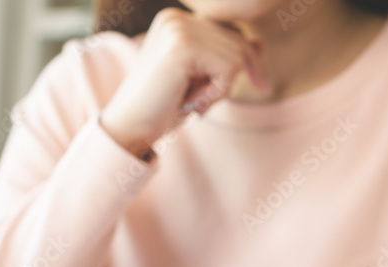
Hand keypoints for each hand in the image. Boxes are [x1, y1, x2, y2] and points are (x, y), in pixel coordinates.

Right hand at [100, 8, 269, 157]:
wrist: (128, 127)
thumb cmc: (162, 107)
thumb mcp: (200, 79)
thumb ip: (224, 58)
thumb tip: (259, 44)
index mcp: (176, 19)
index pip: (232, 33)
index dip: (243, 63)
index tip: (254, 86)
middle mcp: (176, 17)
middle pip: (239, 42)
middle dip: (231, 78)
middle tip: (199, 101)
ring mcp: (178, 28)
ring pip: (237, 56)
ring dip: (222, 89)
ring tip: (191, 100)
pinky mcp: (182, 46)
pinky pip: (229, 69)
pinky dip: (217, 93)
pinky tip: (189, 102)